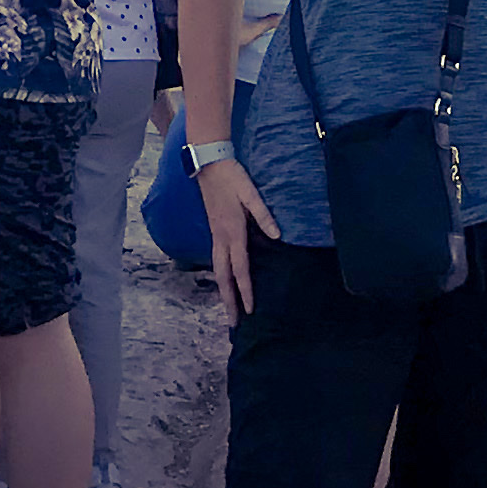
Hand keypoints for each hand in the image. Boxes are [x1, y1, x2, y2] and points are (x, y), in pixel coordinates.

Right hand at [197, 156, 278, 321]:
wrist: (209, 164)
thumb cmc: (232, 178)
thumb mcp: (251, 193)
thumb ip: (263, 215)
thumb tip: (277, 236)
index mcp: (233, 232)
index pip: (240, 268)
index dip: (245, 290)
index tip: (249, 309)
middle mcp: (221, 238)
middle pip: (223, 276)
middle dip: (228, 300)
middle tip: (233, 322)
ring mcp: (215, 234)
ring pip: (218, 269)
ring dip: (223, 290)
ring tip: (227, 307)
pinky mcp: (214, 230)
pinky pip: (217, 259)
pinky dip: (221, 275)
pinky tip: (224, 280)